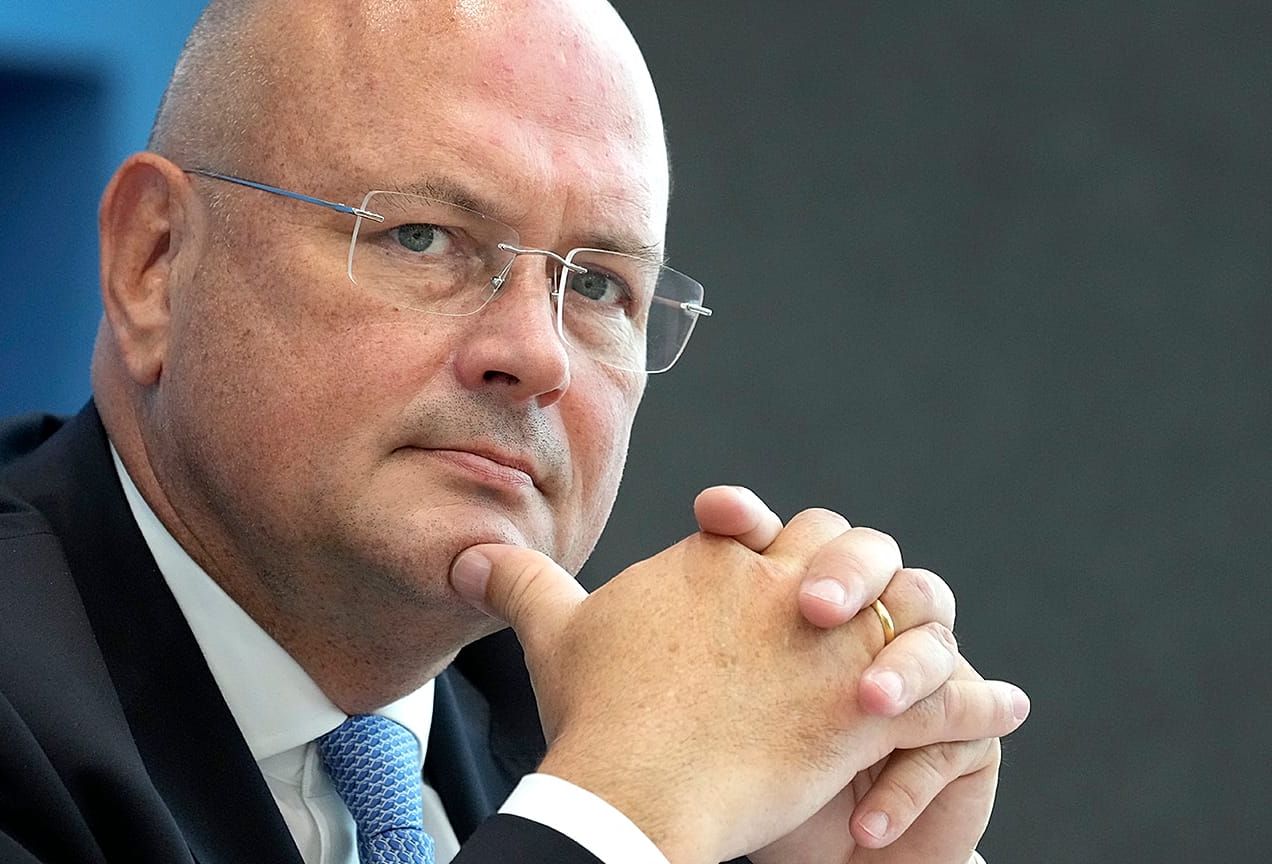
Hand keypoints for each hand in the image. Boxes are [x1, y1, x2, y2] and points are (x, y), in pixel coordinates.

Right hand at [449, 493, 1026, 862]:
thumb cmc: (594, 714)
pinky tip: (1007, 706)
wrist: (633, 786)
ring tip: (941, 654)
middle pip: (847, 546)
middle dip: (856, 572)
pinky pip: (947, 694)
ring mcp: (829, 643)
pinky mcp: (865, 706)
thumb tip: (467, 554)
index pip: (766, 525)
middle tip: (850, 613)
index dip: (774, 543)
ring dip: (926, 630)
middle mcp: (780, 584)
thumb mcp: (556, 634)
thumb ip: (521, 583)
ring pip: (907, 607)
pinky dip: (981, 702)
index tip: (771, 572)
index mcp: (715, 561)